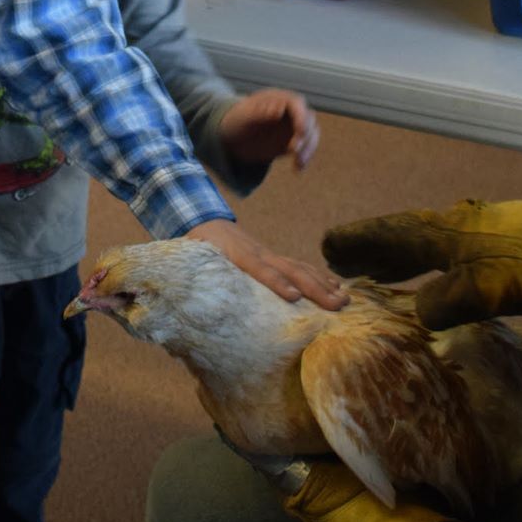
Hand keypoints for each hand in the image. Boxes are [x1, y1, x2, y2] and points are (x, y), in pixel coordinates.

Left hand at [187, 218, 346, 309]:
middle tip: (336, 305)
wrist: (203, 217)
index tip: (294, 297)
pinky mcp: (275, 257)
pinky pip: (300, 266)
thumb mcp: (187, 256)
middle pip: (290, 269)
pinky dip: (320, 276)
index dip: (277, 282)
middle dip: (315, 288)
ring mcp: (269, 253)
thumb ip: (186, 274)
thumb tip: (178, 299)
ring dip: (323, 284)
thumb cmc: (195, 245)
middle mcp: (259, 253)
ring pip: (300, 268)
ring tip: (344, 300)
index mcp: (237, 254)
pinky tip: (336, 287)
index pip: (260, 269)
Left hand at [220, 88, 319, 169]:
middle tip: (294, 151)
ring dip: (308, 149)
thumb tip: (279, 109)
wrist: (231, 136)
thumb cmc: (235, 121)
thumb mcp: (243, 117)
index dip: (302, 117)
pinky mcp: (293, 141)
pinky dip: (305, 157)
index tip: (300, 132)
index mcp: (278, 99)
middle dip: (306, 135)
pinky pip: (305, 148)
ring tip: (299, 164)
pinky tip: (298, 168)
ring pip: (311, 135)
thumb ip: (260, 112)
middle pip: (308, 120)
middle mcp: (289, 111)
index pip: (297, 104)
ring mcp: (293, 126)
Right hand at [321, 196, 521, 326]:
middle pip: (400, 237)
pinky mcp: (490, 248)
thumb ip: (442, 303)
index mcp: (441, 233)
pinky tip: (422, 278)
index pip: (388, 234)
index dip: (357, 241)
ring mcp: (471, 235)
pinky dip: (420, 264)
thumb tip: (420, 312)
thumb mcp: (481, 292)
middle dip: (368, 249)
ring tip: (368, 269)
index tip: (327, 245)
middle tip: (337, 260)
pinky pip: (440, 254)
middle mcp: (450, 228)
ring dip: (393, 257)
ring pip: (421, 244)